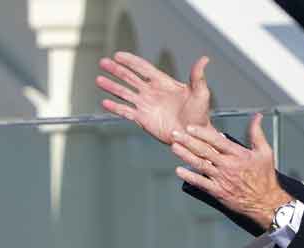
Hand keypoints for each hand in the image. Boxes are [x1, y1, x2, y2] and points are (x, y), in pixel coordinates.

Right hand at [96, 52, 211, 143]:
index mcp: (163, 83)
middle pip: (130, 78)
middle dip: (116, 70)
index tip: (118, 55)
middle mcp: (151, 93)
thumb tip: (205, 59)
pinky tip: (105, 102)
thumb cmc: (200, 115)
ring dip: (112, 87)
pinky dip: (116, 107)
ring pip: (125, 93)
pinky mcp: (143, 119)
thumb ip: (198, 77)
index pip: (143, 68)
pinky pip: (126, 112)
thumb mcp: (201, 94)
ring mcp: (146, 106)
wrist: (194, 137)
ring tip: (98, 80)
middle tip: (102, 62)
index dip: (130, 61)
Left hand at [171, 113, 290, 228]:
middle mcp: (228, 166)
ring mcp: (222, 179)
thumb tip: (257, 117)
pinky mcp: (218, 191)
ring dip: (185, 155)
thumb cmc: (265, 178)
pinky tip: (180, 170)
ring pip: (200, 165)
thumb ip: (257, 133)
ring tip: (174, 147)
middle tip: (175, 133)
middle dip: (188, 141)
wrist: (265, 202)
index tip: (190, 127)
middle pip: (204, 151)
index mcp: (238, 155)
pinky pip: (201, 183)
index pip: (217, 140)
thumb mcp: (265, 152)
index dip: (202, 133)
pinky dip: (189, 176)